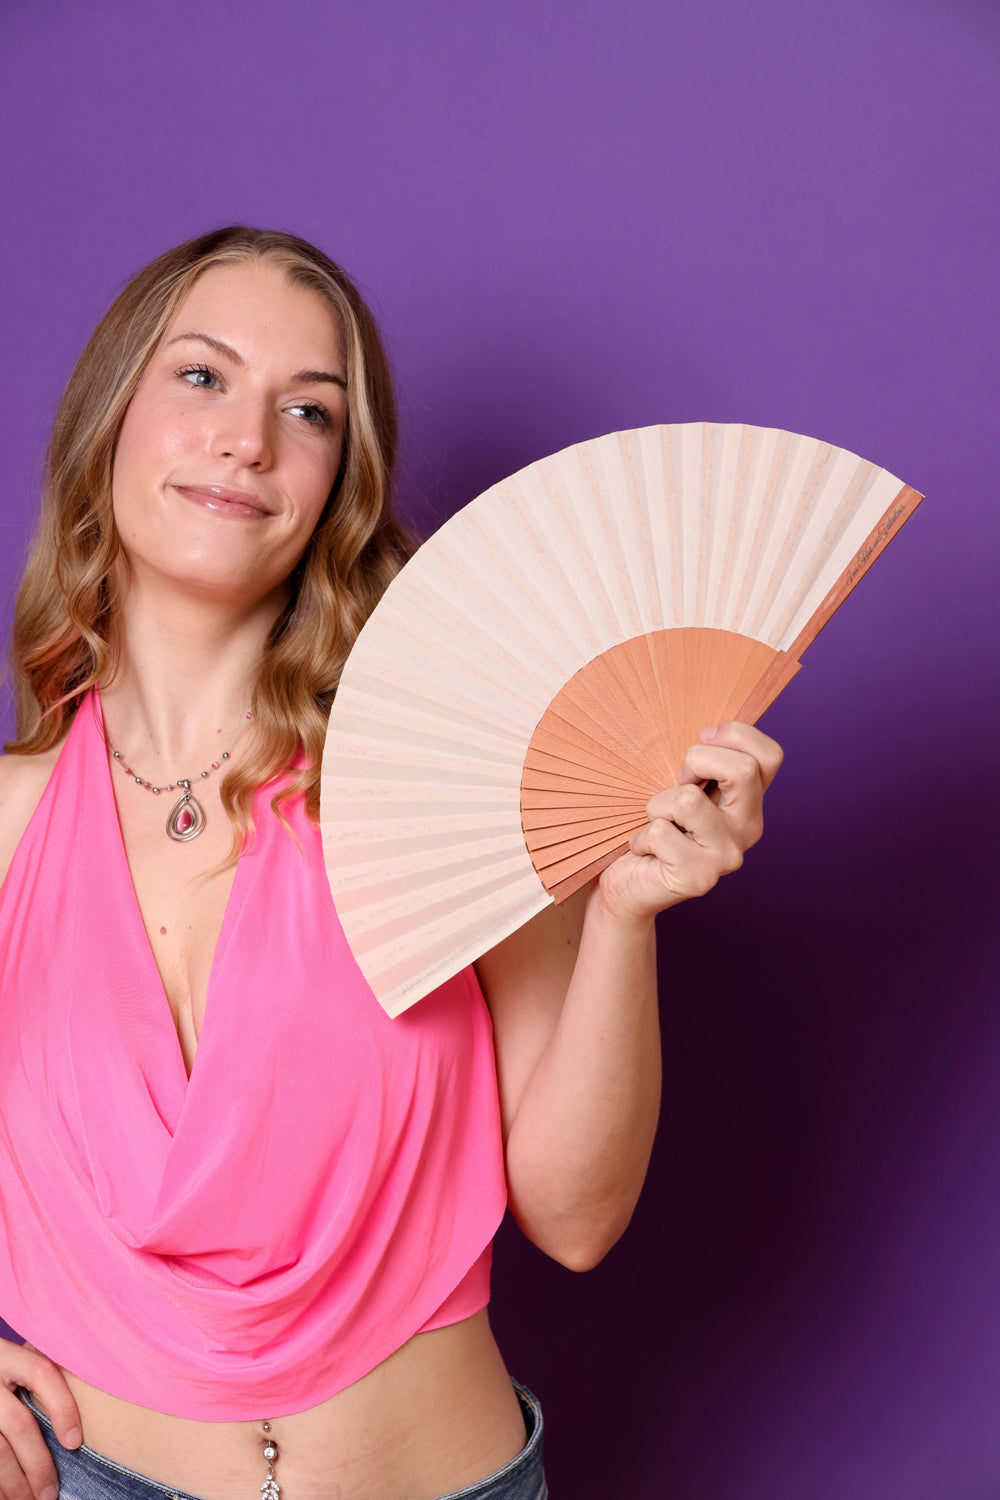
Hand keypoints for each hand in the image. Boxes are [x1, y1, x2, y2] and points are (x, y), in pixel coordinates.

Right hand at [0, 1340, 81, 1499]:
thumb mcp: (18, 1358)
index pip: (42, 1373)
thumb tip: (93, 1393)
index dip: (62, 1407)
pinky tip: (6, 1497)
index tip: (75, 1442)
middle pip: (18, 1424)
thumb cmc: (2, 1368)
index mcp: (8, 1355)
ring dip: (14, 1484)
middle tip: (51, 1494)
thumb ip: (43, 1369)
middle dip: (37, 1464)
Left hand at [597, 721, 782, 924]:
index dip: (733, 735)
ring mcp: (727, 856)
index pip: (769, 755)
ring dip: (656, 804)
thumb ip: (698, 761)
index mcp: (749, 802)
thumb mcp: (678, 783)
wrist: (626, 884)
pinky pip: (661, 830)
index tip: (700, 739)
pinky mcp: (699, 878)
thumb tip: (701, 724)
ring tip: (654, 825)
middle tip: (673, 784)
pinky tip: (645, 851)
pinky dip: (641, 836)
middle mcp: (748, 828)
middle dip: (693, 762)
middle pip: (742, 770)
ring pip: (688, 799)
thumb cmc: (649, 824)